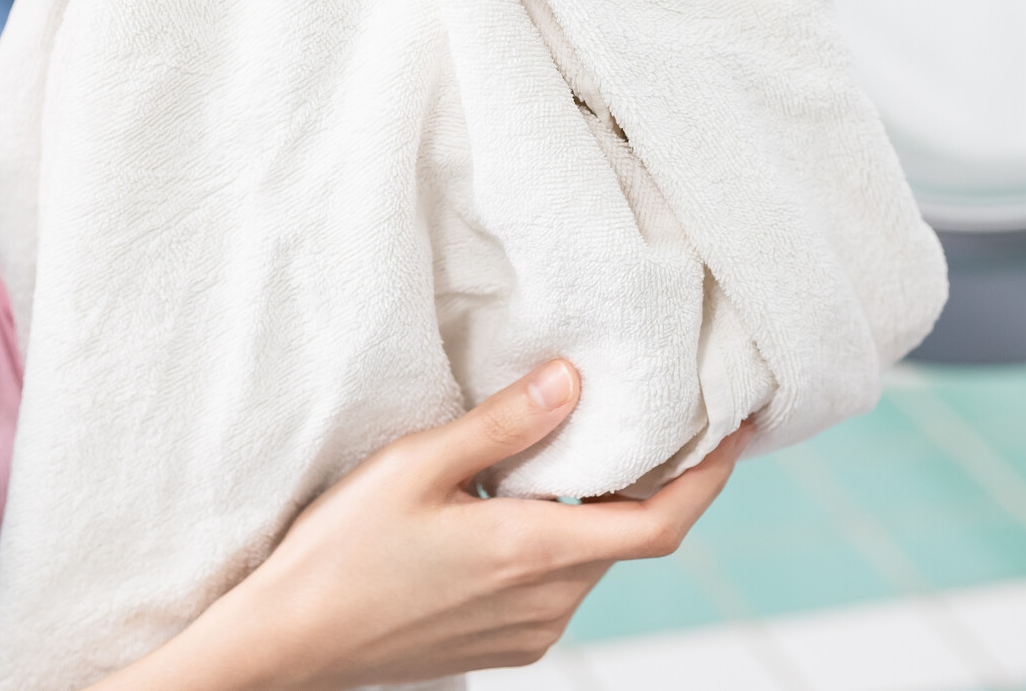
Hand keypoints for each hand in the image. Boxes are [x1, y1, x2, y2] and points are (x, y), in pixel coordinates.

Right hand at [116, 361, 745, 690]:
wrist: (286, 646)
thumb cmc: (337, 555)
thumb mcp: (414, 468)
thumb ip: (501, 426)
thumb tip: (573, 380)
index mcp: (534, 554)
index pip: (659, 521)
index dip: (711, 476)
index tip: (739, 429)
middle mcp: (546, 603)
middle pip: (633, 538)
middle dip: (660, 480)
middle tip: (671, 416)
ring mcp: (527, 632)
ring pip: (595, 562)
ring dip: (607, 510)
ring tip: (598, 446)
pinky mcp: (502, 645)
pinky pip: (560, 586)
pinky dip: (569, 539)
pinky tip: (533, 501)